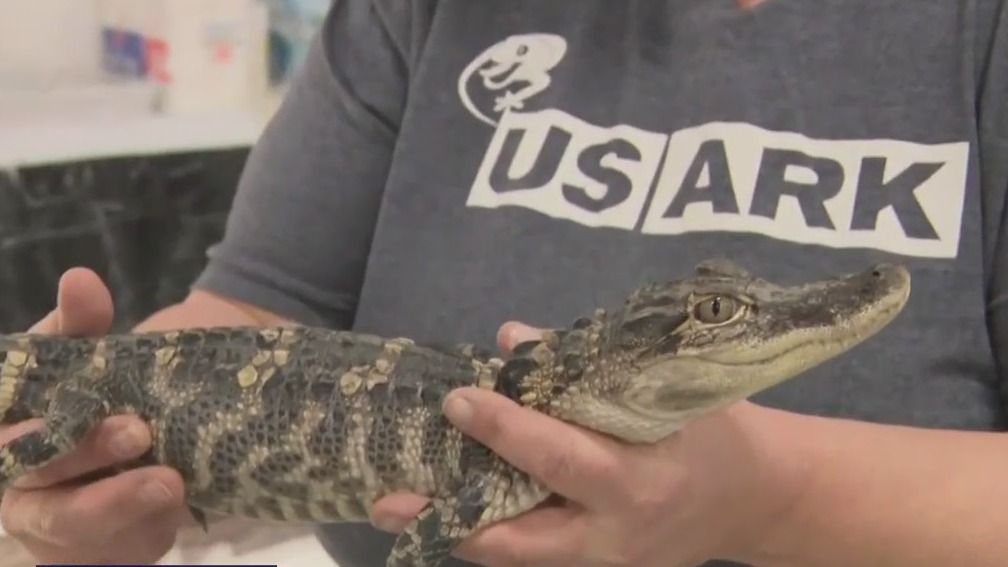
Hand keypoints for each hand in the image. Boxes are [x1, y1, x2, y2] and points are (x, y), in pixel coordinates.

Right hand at [0, 268, 187, 563]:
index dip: (29, 440)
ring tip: (170, 481)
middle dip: (85, 461)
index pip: (8, 448)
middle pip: (41, 491)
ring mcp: (65, 531)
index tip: (53, 421)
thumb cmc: (94, 396)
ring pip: (85, 532)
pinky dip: (154, 526)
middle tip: (136, 431)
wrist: (144, 437)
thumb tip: (81, 279)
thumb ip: (78, 324)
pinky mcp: (110, 553)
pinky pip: (130, 548)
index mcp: (7, 445)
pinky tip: (180, 503)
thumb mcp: (81, 356)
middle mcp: (24, 494)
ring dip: (125, 507)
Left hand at [370, 322, 808, 566]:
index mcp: (639, 479)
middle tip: (386, 499)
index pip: (558, 456)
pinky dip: (491, 534)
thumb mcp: (663, 387)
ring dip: (456, 533)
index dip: (505, 430)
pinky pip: (536, 555)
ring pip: (518, 556)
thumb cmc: (711, 429)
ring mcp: (607, 563)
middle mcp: (616, 533)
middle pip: (520, 538)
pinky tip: (450, 513)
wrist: (755, 497)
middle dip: (450, 519)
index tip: (459, 399)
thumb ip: (586, 366)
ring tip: (397, 510)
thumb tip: (510, 339)